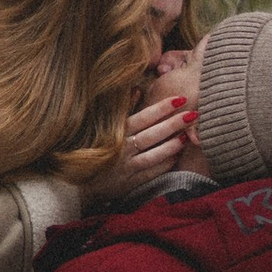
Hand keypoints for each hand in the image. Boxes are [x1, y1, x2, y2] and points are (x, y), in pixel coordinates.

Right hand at [96, 64, 200, 203]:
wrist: (78, 182)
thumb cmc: (94, 148)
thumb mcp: (104, 126)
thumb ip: (122, 109)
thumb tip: (137, 89)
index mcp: (115, 132)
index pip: (142, 117)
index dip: (161, 108)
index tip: (179, 99)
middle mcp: (121, 148)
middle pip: (151, 134)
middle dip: (173, 124)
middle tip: (193, 114)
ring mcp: (125, 166)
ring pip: (152, 155)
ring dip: (171, 145)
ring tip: (188, 136)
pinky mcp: (128, 182)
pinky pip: (150, 173)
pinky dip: (164, 165)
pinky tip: (177, 157)